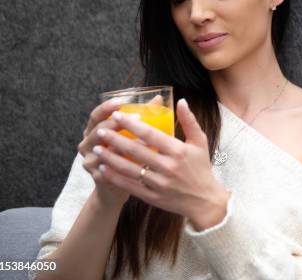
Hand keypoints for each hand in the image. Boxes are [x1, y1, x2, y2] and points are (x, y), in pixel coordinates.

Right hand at [78, 98, 139, 209]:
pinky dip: (124, 163)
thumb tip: (158, 98)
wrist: (114, 188)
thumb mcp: (129, 135)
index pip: (96, 115)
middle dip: (116, 123)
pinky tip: (140, 161)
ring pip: (104, 149)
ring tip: (143, 139)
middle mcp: (88, 144)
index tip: (121, 101)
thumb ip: (140, 117)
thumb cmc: (125, 155)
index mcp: (94, 130)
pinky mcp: (97, 176)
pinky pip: (109, 168)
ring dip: (123, 143)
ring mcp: (90, 161)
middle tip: (137, 117)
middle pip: (97, 130)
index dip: (106, 108)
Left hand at [91, 99, 229, 221]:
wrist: (205, 200)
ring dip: (110, 158)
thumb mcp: (200, 142)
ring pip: (129, 169)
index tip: (117, 115)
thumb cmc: (201, 168)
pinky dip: (115, 177)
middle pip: (135, 150)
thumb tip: (181, 101)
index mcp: (178, 151)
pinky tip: (104, 169)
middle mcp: (168, 167)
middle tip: (100, 130)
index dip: (132, 124)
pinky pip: (130, 186)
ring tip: (96, 148)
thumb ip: (189, 121)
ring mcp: (160, 183)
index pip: (150, 134)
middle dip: (115, 139)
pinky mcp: (153, 197)